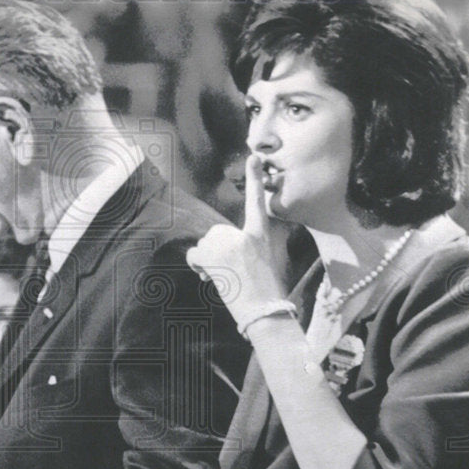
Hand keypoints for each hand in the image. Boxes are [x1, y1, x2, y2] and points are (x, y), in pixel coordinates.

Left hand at [187, 157, 284, 329]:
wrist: (265, 310)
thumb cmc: (270, 288)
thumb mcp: (274, 258)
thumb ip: (259, 242)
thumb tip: (247, 239)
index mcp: (262, 231)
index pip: (257, 200)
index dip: (254, 178)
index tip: (254, 158)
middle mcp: (244, 233)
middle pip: (216, 234)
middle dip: (218, 251)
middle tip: (235, 271)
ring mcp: (227, 244)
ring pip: (206, 246)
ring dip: (210, 261)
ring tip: (228, 277)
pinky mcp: (214, 256)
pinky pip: (195, 254)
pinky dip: (199, 266)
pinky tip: (211, 278)